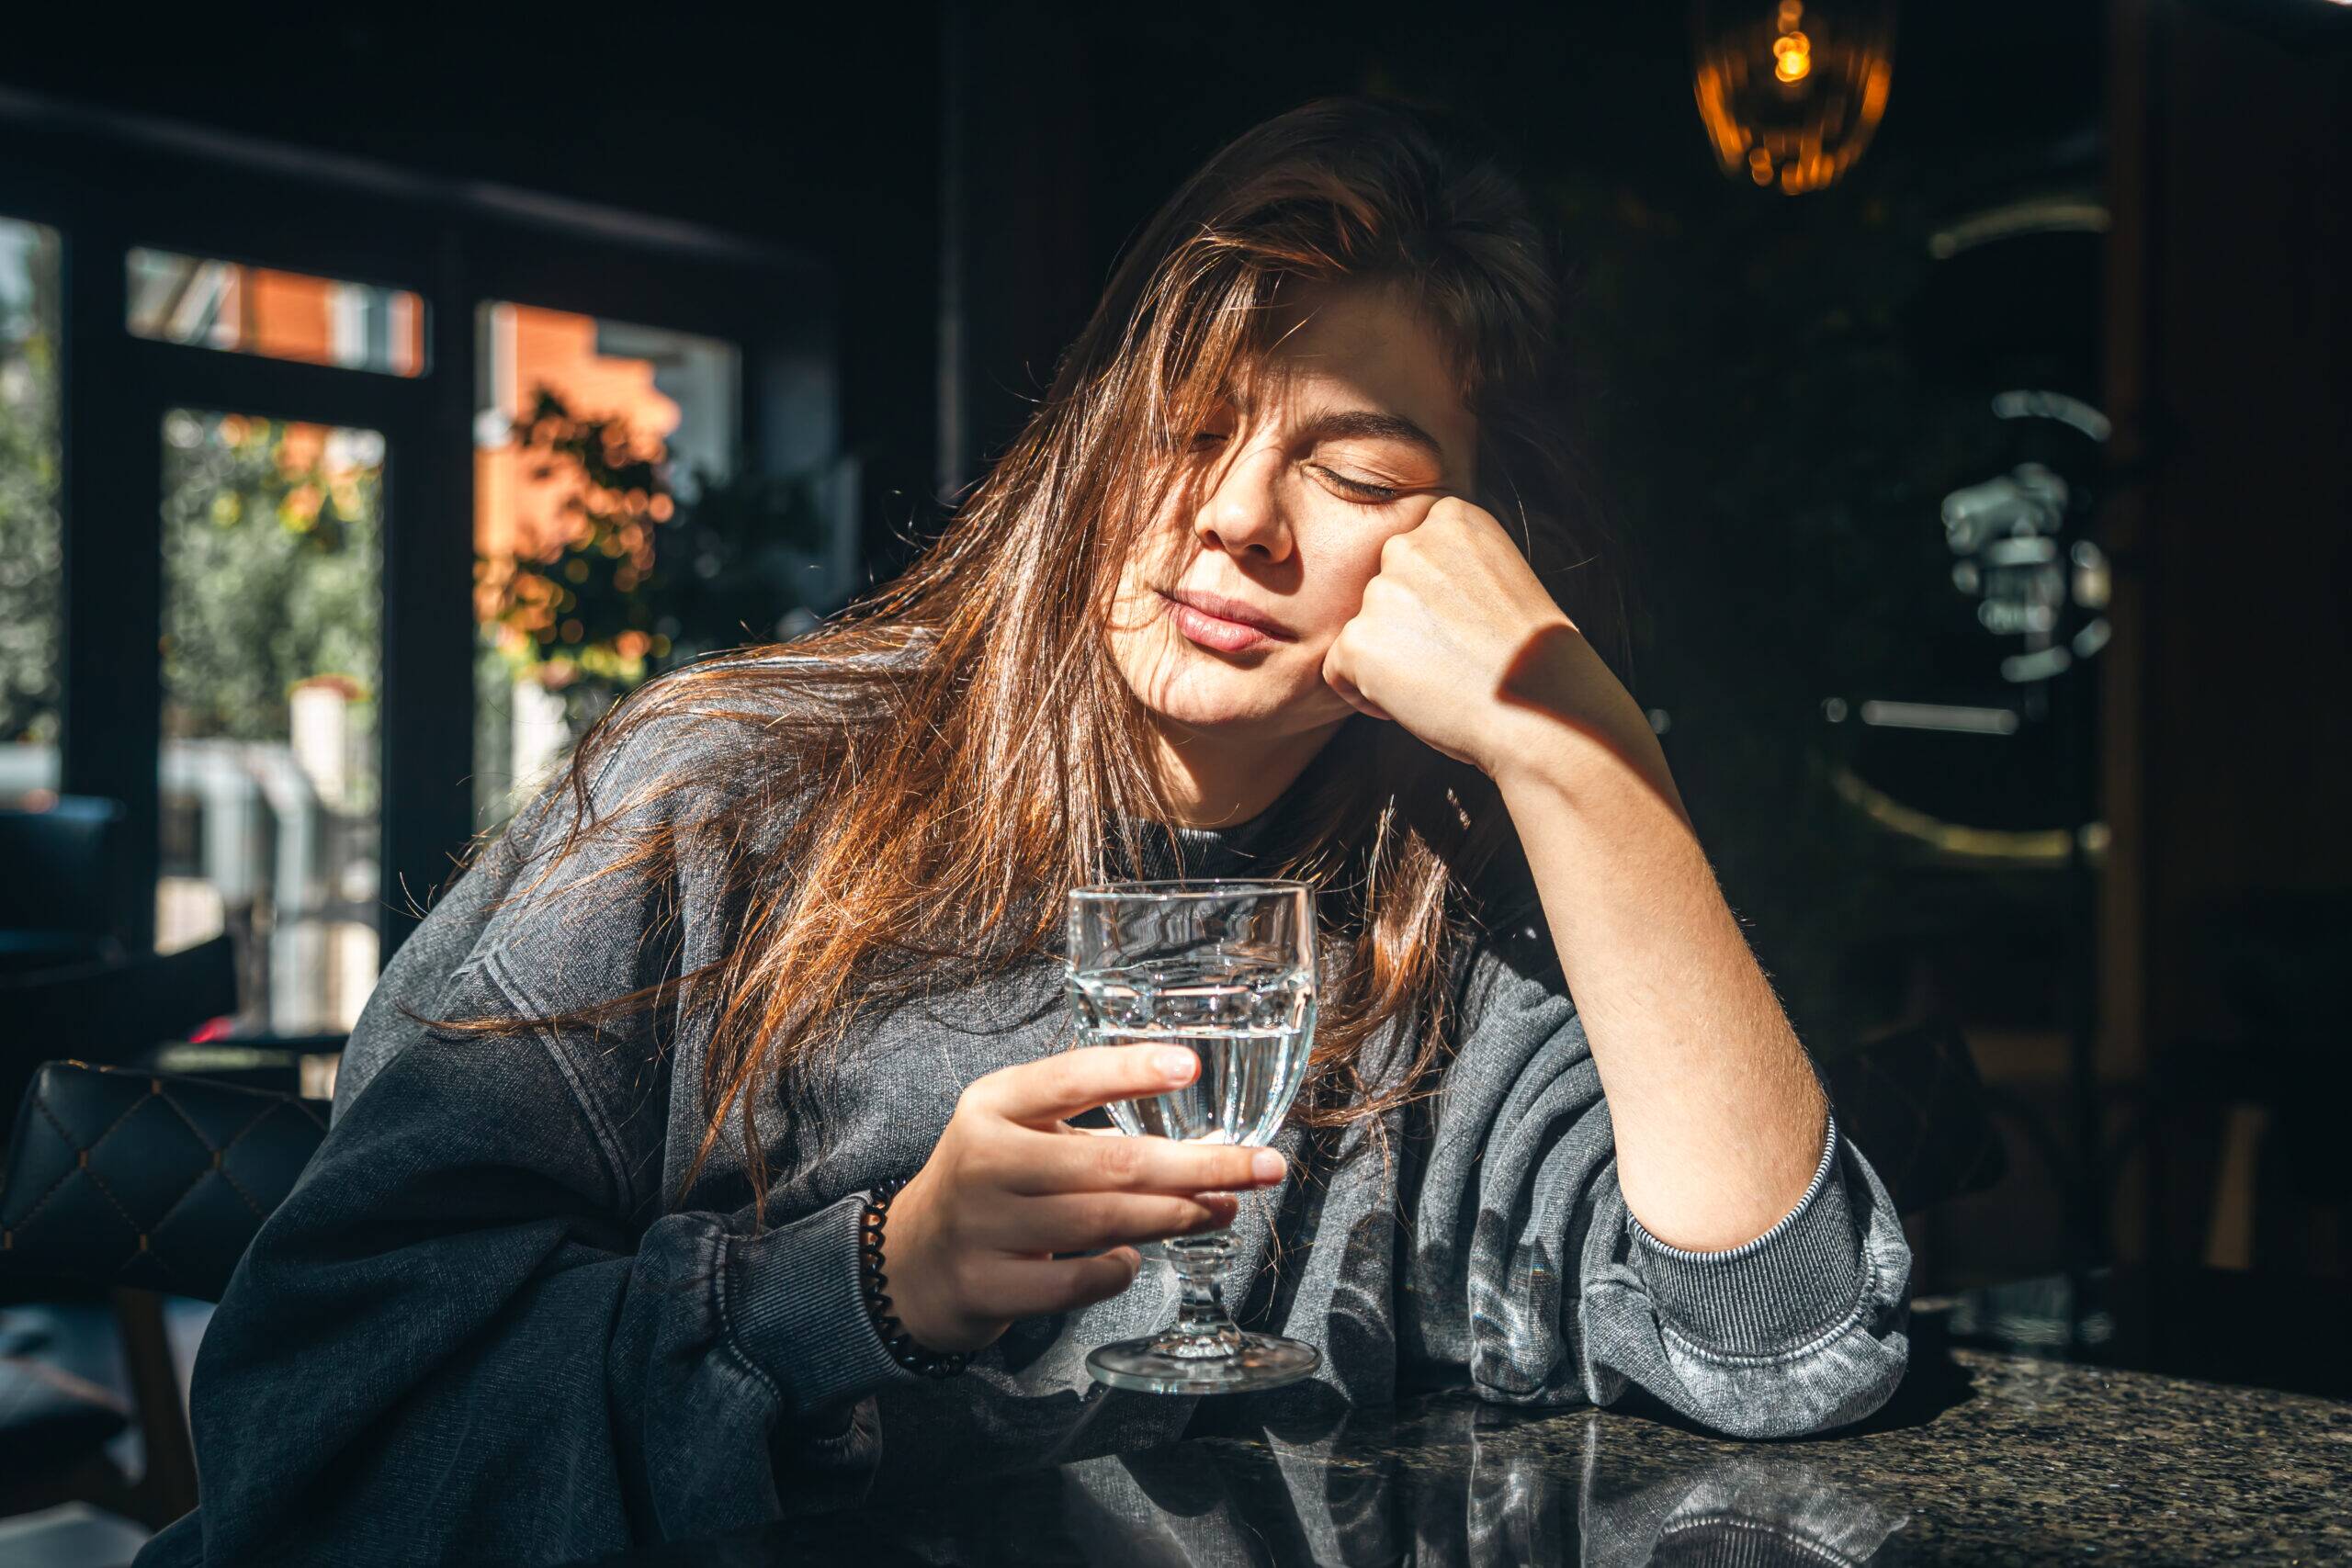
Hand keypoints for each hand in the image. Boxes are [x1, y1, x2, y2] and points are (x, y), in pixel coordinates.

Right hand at [882, 1045, 1289, 1355]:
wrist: (910, 1261)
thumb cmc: (990, 1183)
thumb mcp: (1018, 1130)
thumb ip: (1088, 1124)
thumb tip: (1202, 1143)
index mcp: (993, 1105)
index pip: (1070, 1076)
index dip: (1132, 1071)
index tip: (1191, 1066)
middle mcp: (985, 1160)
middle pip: (1112, 1161)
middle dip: (1200, 1164)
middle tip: (1262, 1165)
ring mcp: (984, 1226)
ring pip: (1105, 1221)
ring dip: (1179, 1216)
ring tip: (1224, 1207)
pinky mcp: (990, 1285)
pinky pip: (1078, 1281)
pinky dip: (1120, 1267)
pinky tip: (1137, 1256)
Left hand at [1320, 497, 1665, 796]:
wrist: (1543, 710)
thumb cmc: (1530, 661)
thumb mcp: (1498, 582)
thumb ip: (1449, 572)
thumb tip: (1405, 599)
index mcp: (1452, 518)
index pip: (1411, 561)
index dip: (1433, 606)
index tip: (1468, 631)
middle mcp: (1410, 542)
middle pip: (1382, 594)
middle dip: (1406, 631)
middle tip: (1452, 663)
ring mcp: (1381, 589)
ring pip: (1361, 632)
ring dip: (1388, 663)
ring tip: (1441, 683)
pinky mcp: (1359, 638)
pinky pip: (1338, 671)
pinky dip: (1365, 695)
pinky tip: (1417, 702)